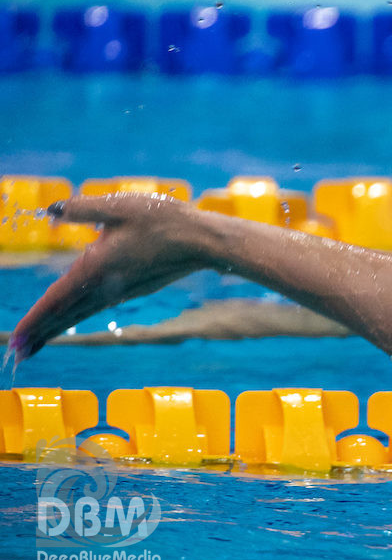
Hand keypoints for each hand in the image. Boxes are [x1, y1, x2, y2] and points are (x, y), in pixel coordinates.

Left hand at [9, 193, 207, 362]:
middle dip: (39, 333)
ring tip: (37, 342)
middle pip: (65, 315)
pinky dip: (77, 316)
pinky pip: (96, 306)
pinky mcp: (134, 288)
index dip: (33, 321)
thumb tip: (51, 211)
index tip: (14, 340)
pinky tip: (74, 316)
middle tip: (17, 354)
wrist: (204, 242)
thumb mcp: (119, 206)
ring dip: (56, 329)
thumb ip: (82, 209)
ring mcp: (121, 290)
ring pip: (81, 313)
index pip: (55, 300)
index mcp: (95, 267)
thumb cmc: (164, 220)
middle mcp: (105, 285)